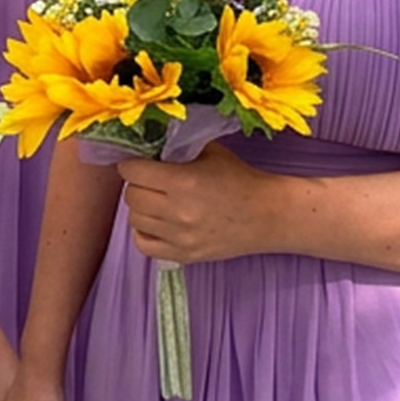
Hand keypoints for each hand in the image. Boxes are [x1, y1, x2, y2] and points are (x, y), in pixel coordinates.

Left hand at [116, 141, 279, 264]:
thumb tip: (146, 144)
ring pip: (134, 219)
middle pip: (131, 196)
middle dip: (137, 184)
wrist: (267, 215)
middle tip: (150, 181)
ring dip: (141, 207)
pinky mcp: (184, 255)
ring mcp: (180, 237)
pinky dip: (144, 232)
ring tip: (157, 200)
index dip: (132, 164)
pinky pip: (143, 245)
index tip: (139, 163)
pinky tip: (158, 222)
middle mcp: (178, 212)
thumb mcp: (209, 151)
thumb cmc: (240, 179)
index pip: (132, 172)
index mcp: (184, 181)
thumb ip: (176, 147)